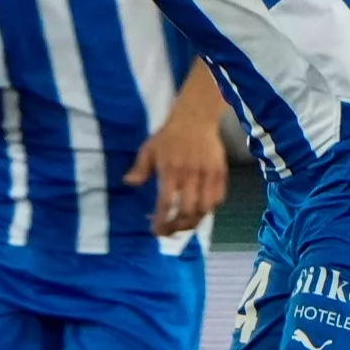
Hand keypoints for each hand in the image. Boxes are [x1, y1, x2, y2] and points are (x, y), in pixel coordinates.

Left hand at [124, 112, 228, 235]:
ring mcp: (208, 175)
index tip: (156, 231)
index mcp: (171, 171)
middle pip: (188, 211)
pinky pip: (218, 199)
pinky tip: (199, 212)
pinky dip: (209, 210)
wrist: (195, 119)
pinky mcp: (220, 173)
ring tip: (183, 226)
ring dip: (194, 222)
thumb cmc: (168, 136)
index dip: (162, 221)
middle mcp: (191, 175)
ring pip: (205, 209)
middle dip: (177, 226)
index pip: (166, 203)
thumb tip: (128, 183)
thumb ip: (139, 168)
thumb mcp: (149, 149)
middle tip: (169, 231)